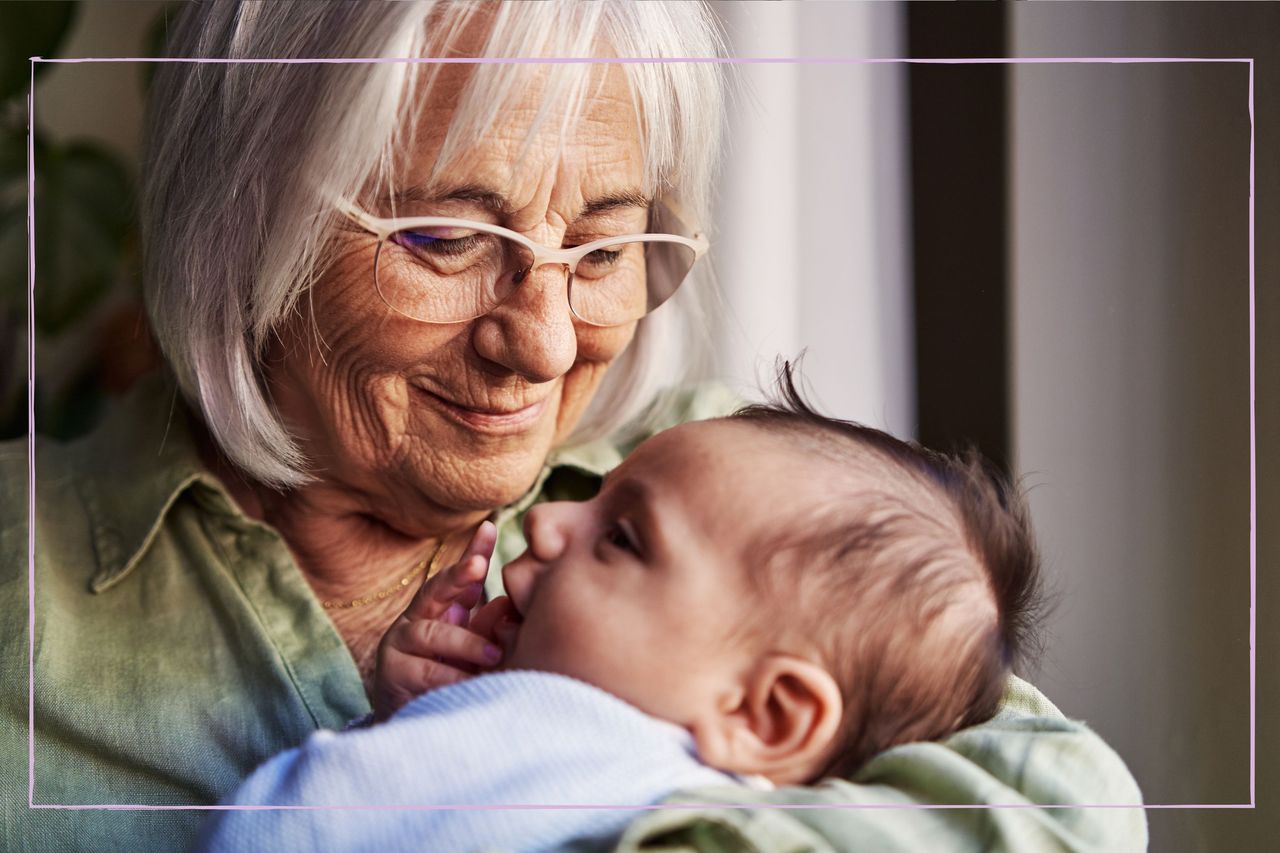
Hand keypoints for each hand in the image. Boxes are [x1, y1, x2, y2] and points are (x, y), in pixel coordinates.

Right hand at [372, 521, 502, 721]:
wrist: (414, 723)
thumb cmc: (451, 681)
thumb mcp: (475, 652)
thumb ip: (487, 628)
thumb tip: (505, 604)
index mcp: (442, 610)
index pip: (459, 578)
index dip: (474, 552)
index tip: (490, 528)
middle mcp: (417, 618)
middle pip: (435, 589)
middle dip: (457, 575)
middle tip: (479, 566)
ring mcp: (400, 643)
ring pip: (432, 634)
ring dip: (465, 644)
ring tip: (494, 656)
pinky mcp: (392, 673)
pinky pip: (425, 672)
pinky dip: (450, 677)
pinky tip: (470, 684)